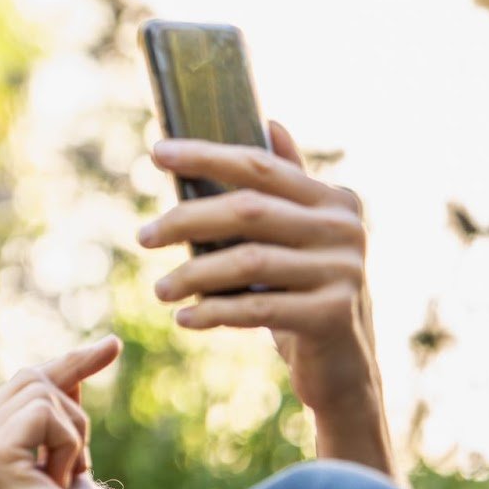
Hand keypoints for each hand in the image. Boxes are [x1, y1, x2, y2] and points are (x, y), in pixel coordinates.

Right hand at [0, 337, 120, 488]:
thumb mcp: (67, 457)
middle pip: (31, 379)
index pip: (22, 384)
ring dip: (74, 433)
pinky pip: (47, 414)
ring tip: (64, 480)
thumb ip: (60, 413)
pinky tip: (60, 483)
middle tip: (75, 468)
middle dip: (72, 416)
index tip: (112, 346)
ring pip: (41, 392)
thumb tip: (82, 358)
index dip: (68, 366)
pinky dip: (71, 444)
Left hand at [138, 121, 383, 424]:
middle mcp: (345, 228)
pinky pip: (257, 307)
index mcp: (334, 199)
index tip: (156, 153)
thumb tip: (269, 122)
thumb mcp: (301, 237)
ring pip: (248, 261)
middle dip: (186, 220)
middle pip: (248, 210)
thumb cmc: (307, 292)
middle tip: (143, 236)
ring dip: (193, 274)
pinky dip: (213, 312)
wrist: (344, 366)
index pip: (260, 166)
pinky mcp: (332, 314)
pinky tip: (184, 318)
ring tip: (159, 289)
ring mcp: (343, 271)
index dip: (207, 156)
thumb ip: (287, 185)